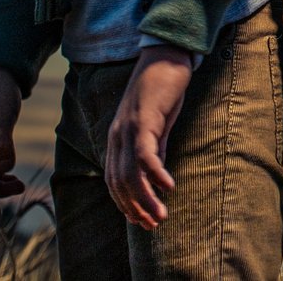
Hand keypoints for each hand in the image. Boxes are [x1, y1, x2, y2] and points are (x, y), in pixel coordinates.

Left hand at [105, 44, 194, 229]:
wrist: (165, 56)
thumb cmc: (162, 89)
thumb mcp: (156, 124)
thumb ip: (153, 148)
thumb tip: (155, 176)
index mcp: (117, 139)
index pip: (114, 182)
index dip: (126, 204)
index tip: (142, 221)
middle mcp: (117, 137)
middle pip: (119, 183)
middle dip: (135, 208)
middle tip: (153, 225)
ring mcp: (128, 128)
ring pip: (130, 174)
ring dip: (145, 199)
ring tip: (161, 216)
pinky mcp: (144, 120)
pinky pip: (145, 154)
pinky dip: (155, 174)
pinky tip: (168, 187)